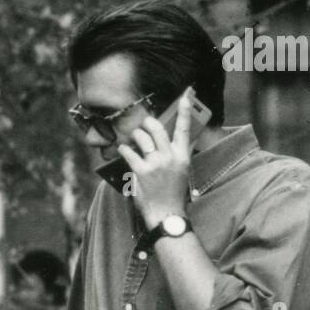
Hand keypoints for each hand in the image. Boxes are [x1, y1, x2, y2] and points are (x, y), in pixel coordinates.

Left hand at [118, 87, 192, 228]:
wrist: (166, 214)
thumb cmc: (173, 195)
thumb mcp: (182, 172)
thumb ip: (177, 155)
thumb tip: (173, 141)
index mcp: (181, 156)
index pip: (184, 128)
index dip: (185, 110)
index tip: (186, 94)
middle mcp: (169, 157)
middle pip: (157, 129)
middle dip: (148, 123)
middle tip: (145, 124)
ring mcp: (154, 164)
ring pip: (142, 138)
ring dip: (135, 135)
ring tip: (133, 139)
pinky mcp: (141, 171)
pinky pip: (129, 152)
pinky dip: (124, 150)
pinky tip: (123, 150)